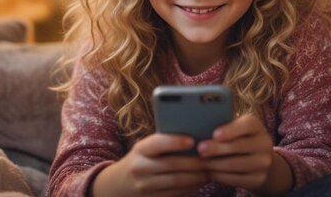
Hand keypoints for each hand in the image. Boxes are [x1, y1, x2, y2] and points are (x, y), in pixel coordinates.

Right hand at [93, 133, 209, 196]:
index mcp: (140, 149)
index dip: (175, 142)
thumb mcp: (146, 148)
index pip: (157, 143)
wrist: (118, 184)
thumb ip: (164, 143)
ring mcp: (145, 185)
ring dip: (196, 177)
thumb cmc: (141, 160)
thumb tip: (195, 139)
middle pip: (172, 165)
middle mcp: (140, 167)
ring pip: (176, 181)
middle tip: (211, 159)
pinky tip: (199, 182)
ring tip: (209, 171)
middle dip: (194, 163)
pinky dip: (190, 187)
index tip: (192, 140)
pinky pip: (175, 193)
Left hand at [197, 114, 291, 194]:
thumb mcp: (234, 128)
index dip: (231, 130)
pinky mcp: (258, 179)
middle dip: (216, 148)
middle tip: (200, 149)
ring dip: (214, 164)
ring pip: (235, 164)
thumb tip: (199, 128)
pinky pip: (235, 179)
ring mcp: (262, 163)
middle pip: (239, 146)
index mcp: (256, 126)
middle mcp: (263, 143)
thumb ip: (222, 126)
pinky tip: (210, 172)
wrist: (257, 160)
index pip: (248, 125)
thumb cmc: (237, 138)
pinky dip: (220, 176)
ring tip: (201, 162)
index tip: (215, 134)